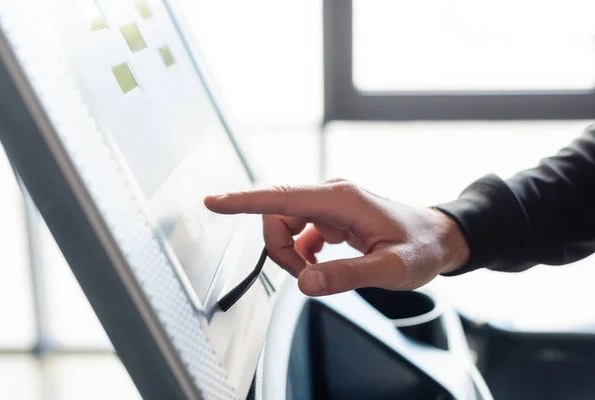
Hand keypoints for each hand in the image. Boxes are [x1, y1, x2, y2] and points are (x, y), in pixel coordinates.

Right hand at [204, 179, 468, 296]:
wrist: (438, 238)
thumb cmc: (420, 248)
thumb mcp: (390, 269)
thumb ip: (346, 275)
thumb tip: (304, 283)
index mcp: (340, 199)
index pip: (280, 197)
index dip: (243, 200)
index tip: (214, 202)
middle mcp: (331, 194)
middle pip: (277, 216)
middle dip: (280, 250)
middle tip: (308, 277)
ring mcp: (330, 203)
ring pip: (286, 225)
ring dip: (292, 254)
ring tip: (319, 273)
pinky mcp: (331, 214)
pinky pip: (299, 231)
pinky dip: (301, 253)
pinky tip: (321, 264)